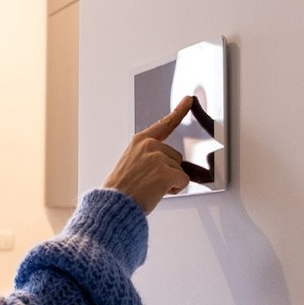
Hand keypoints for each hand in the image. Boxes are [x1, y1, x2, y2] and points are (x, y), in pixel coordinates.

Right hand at [103, 96, 193, 213]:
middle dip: (168, 171)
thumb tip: (165, 163)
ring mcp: (158, 158)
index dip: (179, 111)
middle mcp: (150, 145)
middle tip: (148, 182)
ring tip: (150, 188)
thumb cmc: (120, 189)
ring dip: (170, 182)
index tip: (189, 99)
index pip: (164, 124)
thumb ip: (147, 156)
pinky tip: (157, 192)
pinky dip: (174, 190)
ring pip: (180, 170)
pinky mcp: (166, 172)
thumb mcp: (130, 162)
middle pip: (176, 157)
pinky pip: (183, 181)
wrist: (114, 205)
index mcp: (140, 141)